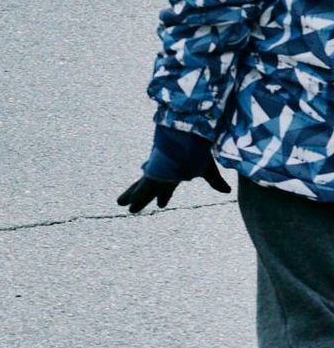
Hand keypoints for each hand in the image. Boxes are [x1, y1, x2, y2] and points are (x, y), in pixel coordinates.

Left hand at [116, 126, 232, 212]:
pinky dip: (135, 195)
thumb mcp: (209, 170)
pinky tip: (126, 202)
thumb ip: (215, 181)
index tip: (161, 204)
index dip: (164, 196)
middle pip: (149, 187)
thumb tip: (227, 191)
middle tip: (131, 208)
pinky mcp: (153, 173)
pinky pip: (142, 188)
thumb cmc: (199, 151)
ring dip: (131, 196)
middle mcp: (163, 172)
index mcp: (175, 172)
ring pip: (141, 187)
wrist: (191, 139)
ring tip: (119, 203)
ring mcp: (156, 172)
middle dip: (141, 196)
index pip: (167, 187)